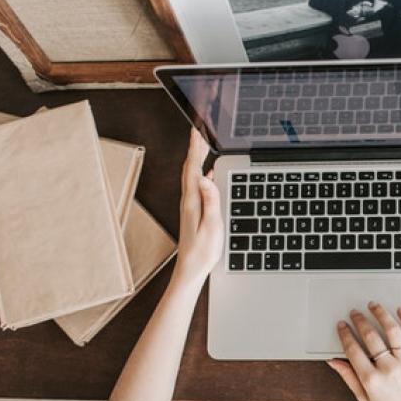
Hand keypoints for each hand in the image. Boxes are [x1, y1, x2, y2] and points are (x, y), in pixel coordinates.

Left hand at [173, 128, 223, 283]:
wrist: (190, 270)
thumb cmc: (202, 251)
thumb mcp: (211, 225)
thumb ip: (210, 200)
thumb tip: (205, 176)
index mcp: (192, 201)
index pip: (192, 168)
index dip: (195, 148)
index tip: (197, 131)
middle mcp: (188, 200)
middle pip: (190, 168)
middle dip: (195, 148)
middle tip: (200, 131)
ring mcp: (190, 206)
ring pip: (192, 175)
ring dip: (197, 158)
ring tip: (203, 146)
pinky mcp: (194, 211)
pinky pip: (196, 185)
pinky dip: (201, 172)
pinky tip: (207, 173)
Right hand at [328, 303, 400, 400]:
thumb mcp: (364, 398)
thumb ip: (348, 377)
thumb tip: (334, 361)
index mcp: (372, 379)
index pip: (353, 349)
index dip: (345, 334)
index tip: (342, 326)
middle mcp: (389, 368)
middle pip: (370, 336)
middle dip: (359, 321)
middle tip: (355, 313)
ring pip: (392, 330)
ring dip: (380, 314)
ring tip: (373, 306)